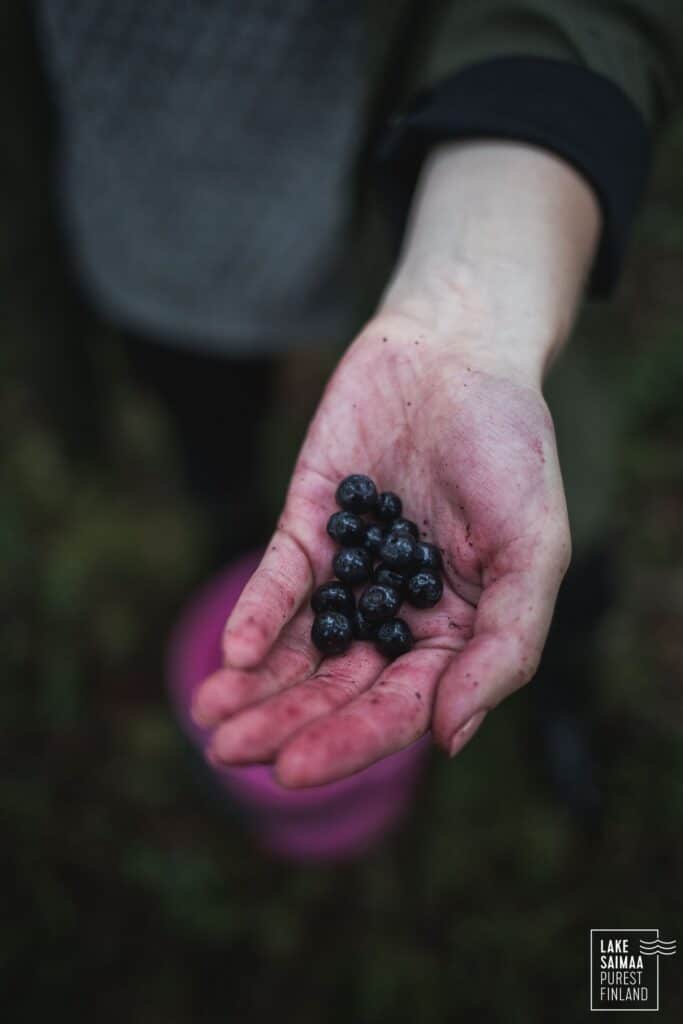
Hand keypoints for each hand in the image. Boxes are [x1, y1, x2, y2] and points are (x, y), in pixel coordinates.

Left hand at [192, 314, 569, 783]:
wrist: (458, 355)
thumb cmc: (510, 451)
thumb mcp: (533, 550)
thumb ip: (504, 645)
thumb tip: (450, 738)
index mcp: (453, 633)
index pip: (397, 705)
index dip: (349, 740)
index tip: (292, 768)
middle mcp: (396, 614)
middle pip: (336, 684)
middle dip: (284, 721)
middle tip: (230, 752)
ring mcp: (349, 572)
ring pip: (297, 645)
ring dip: (255, 684)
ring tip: (210, 717)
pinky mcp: (311, 526)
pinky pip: (281, 579)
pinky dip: (257, 612)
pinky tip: (232, 648)